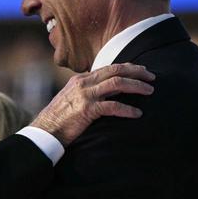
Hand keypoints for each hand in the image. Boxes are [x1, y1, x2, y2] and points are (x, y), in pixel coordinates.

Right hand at [31, 63, 154, 145]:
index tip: (141, 70)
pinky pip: (113, 106)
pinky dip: (127, 109)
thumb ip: (88, 93)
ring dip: (136, 86)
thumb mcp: (72, 99)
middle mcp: (83, 83)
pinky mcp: (87, 110)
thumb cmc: (59, 119)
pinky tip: (137, 113)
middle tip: (152, 76)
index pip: (108, 68)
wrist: (45, 131)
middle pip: (115, 70)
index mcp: (80, 79)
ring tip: (150, 91)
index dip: (127, 67)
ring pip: (117, 84)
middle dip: (136, 72)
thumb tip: (107, 94)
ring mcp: (85, 95)